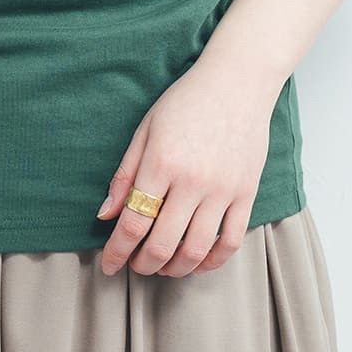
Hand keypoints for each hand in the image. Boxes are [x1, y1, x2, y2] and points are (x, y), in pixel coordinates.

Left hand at [95, 62, 280, 277]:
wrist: (237, 83)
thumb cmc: (186, 101)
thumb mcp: (145, 130)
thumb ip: (124, 174)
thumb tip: (105, 215)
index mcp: (161, 163)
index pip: (133, 223)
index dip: (116, 251)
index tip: (108, 265)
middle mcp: (192, 181)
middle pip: (162, 244)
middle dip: (142, 264)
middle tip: (134, 266)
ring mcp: (222, 190)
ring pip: (196, 250)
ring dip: (174, 269)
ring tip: (162, 267)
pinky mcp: (246, 193)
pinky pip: (230, 241)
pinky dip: (212, 261)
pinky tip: (197, 263)